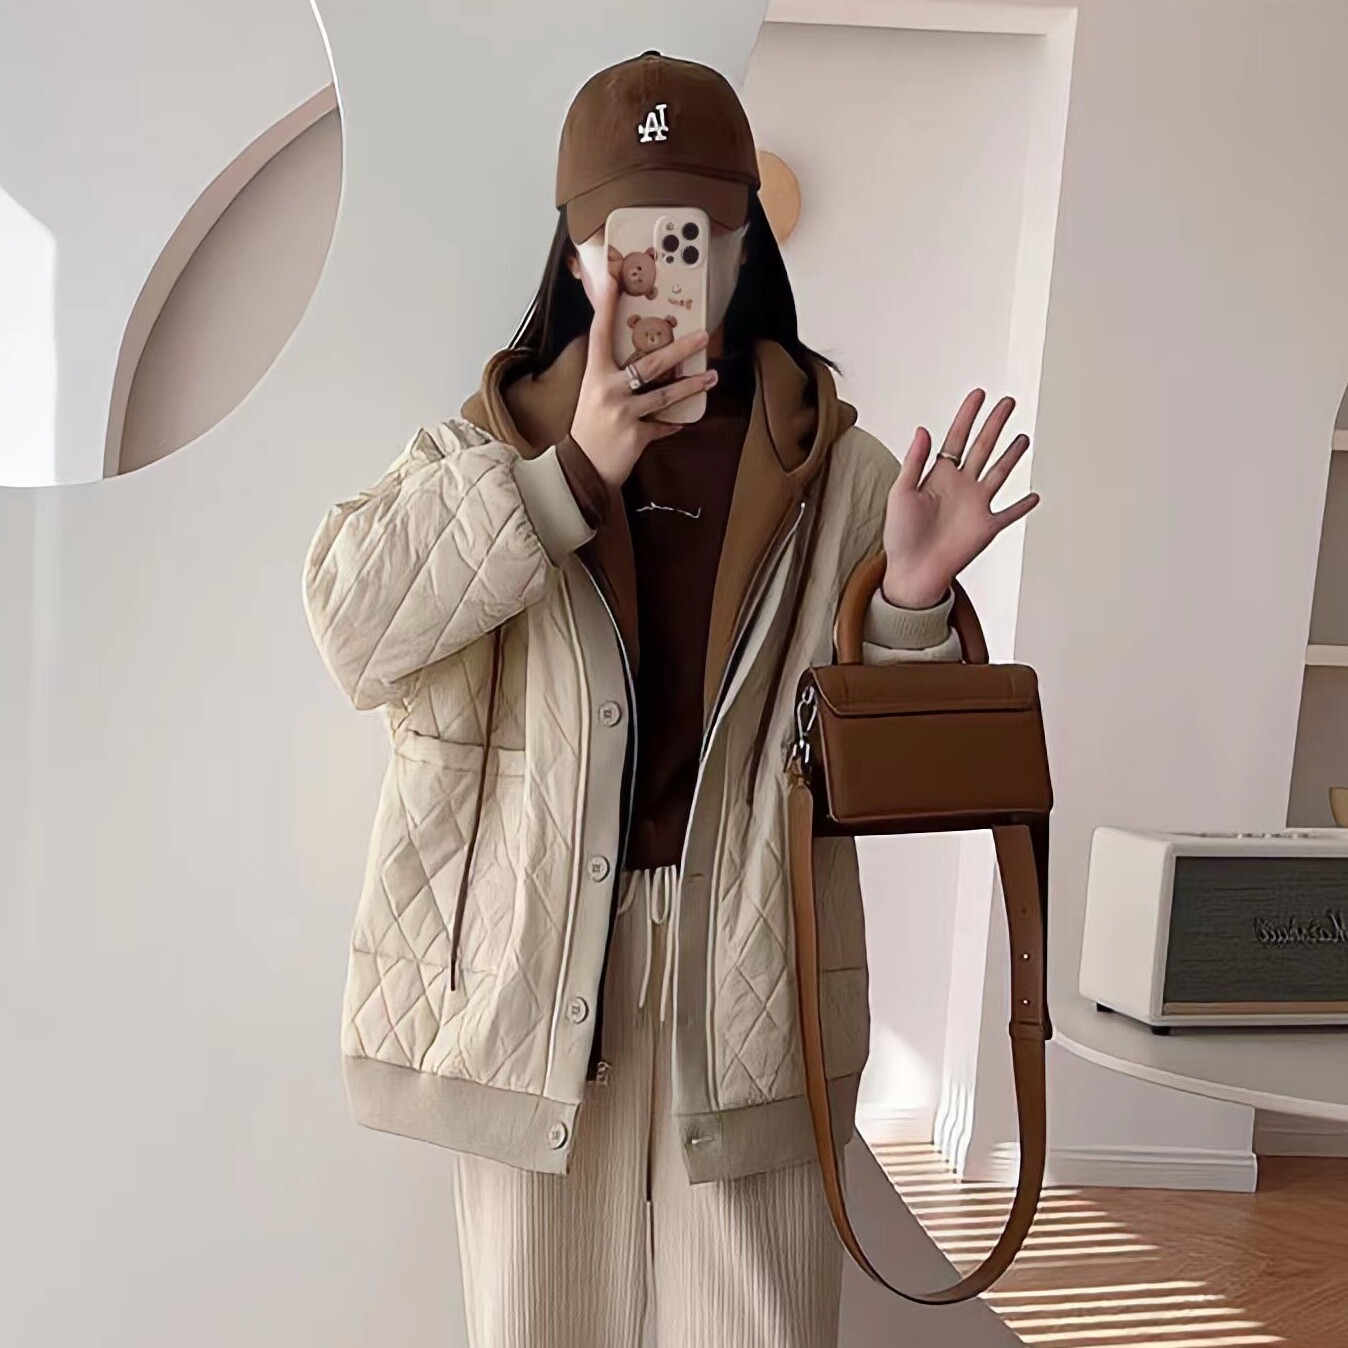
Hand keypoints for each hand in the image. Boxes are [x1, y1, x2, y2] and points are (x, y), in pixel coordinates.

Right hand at [569, 259, 716, 488]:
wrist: (579, 469)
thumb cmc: (588, 429)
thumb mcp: (593, 395)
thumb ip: (612, 377)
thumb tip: (638, 360)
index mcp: (594, 375)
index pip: (600, 332)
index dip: (606, 305)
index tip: (614, 279)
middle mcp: (608, 390)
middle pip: (650, 362)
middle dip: (681, 348)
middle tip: (703, 336)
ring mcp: (623, 413)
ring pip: (665, 394)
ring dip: (692, 385)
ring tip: (712, 377)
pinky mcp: (636, 436)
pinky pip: (663, 426)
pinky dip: (672, 425)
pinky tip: (682, 422)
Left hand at [881, 389, 1040, 607]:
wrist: (911, 572)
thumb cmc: (900, 535)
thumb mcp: (901, 493)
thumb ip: (914, 462)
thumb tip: (923, 429)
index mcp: (939, 476)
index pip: (957, 437)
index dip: (968, 415)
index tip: (979, 394)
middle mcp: (961, 486)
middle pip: (982, 447)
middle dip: (995, 424)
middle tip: (1008, 402)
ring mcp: (976, 506)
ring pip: (999, 473)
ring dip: (1012, 456)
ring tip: (1023, 438)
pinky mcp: (986, 527)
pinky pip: (1009, 514)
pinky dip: (1023, 506)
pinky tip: (1035, 496)